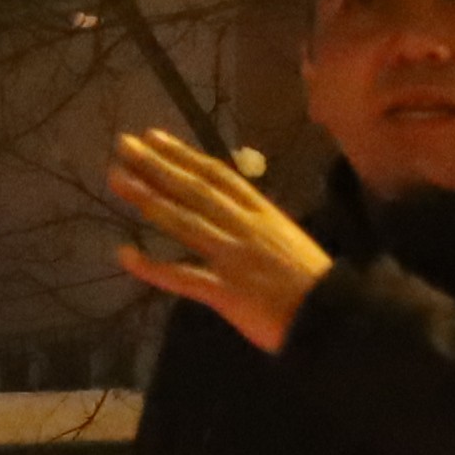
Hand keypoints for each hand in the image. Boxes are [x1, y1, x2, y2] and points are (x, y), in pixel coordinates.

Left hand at [108, 128, 332, 355]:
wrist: (336, 316)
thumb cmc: (316, 284)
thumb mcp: (288, 239)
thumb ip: (259, 225)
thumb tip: (234, 213)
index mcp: (261, 213)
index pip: (216, 175)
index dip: (183, 155)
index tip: (155, 138)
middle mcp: (244, 227)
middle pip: (193, 189)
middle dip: (157, 165)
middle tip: (124, 145)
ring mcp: (233, 257)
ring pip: (183, 221)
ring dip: (148, 198)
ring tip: (117, 179)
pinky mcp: (226, 291)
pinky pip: (183, 276)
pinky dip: (153, 267)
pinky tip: (125, 255)